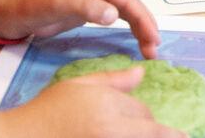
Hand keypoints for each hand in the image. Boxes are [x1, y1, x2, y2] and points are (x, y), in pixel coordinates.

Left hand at [0, 0, 159, 57]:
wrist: (10, 11)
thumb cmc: (33, 3)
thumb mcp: (59, 3)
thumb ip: (86, 7)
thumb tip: (114, 15)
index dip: (142, 18)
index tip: (153, 38)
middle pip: (130, 6)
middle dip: (145, 26)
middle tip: (154, 50)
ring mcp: (95, 0)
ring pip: (125, 14)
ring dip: (139, 30)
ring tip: (149, 50)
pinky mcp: (89, 13)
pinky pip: (116, 20)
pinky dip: (127, 31)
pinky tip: (134, 41)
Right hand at [0, 68, 184, 137]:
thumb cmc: (46, 112)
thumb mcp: (79, 86)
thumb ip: (113, 80)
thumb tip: (141, 72)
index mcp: (108, 108)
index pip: (143, 113)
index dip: (144, 116)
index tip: (158, 124)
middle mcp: (111, 131)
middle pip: (146, 130)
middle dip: (147, 128)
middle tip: (145, 126)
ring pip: (140, 136)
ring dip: (143, 132)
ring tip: (156, 132)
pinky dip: (130, 136)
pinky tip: (116, 133)